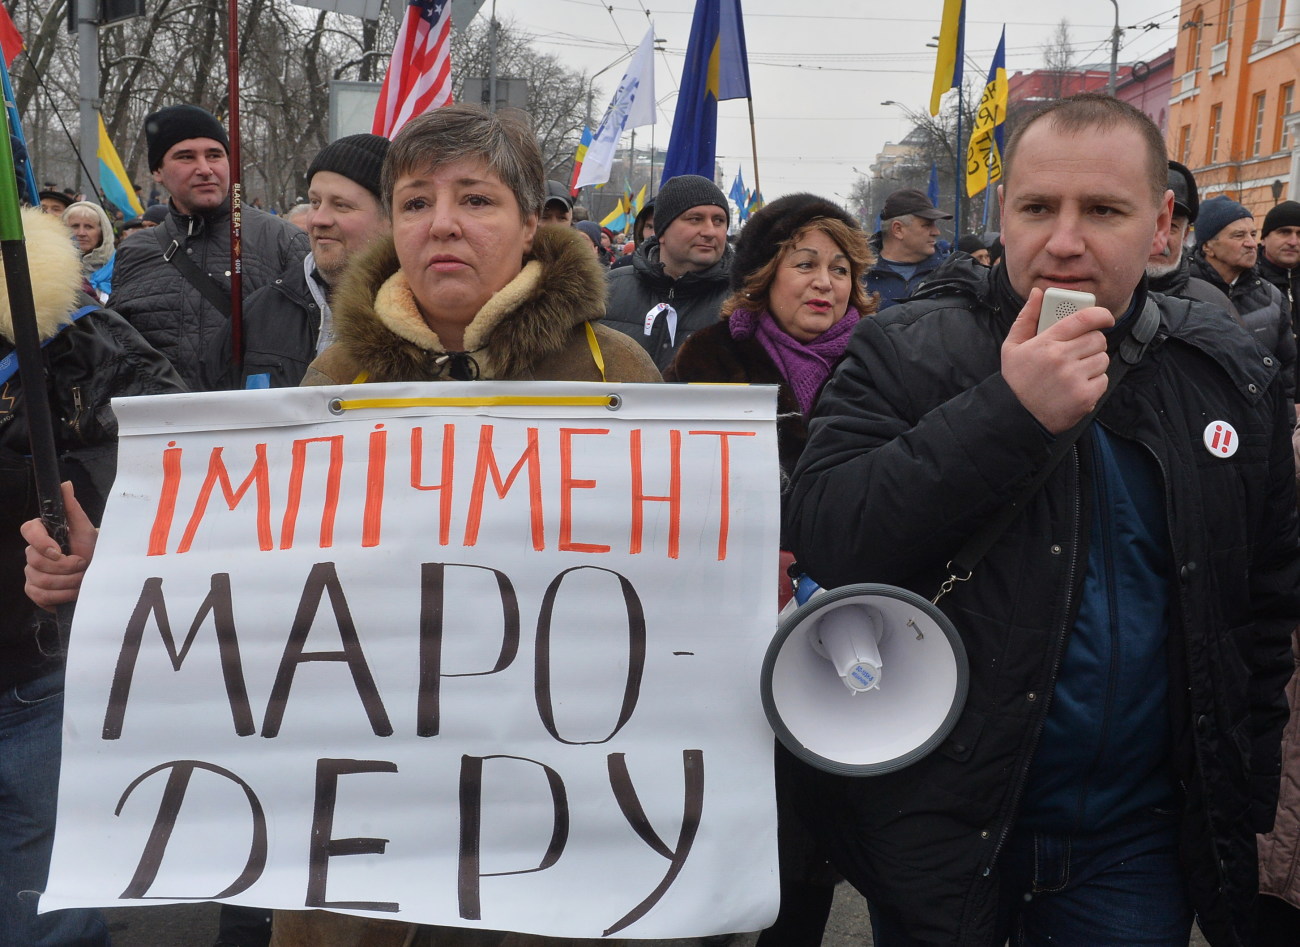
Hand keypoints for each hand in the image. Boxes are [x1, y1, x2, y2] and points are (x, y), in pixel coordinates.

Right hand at [22, 481, 97, 609]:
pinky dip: (62, 596)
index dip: (41, 542)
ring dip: (68, 582)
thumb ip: (72, 507)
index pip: (28, 530)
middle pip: (36, 561)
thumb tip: (65, 484)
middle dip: (66, 567)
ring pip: (40, 580)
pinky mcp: (35, 592)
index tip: (60, 550)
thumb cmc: (91, 548)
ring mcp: (31, 573)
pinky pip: (41, 596)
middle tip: (83, 565)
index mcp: (43, 533)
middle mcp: (33, 552)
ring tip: (82, 578)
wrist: (98, 572)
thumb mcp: (85, 528)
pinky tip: (74, 591)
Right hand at [1001, 288, 1114, 433]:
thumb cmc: (1016, 380)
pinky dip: (1094, 383)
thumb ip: (1026, 318)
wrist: (1017, 417)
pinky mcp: (1084, 396)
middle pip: (1097, 339)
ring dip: (1094, 363)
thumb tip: (1037, 293)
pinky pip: (1103, 380)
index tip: (1105, 319)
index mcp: (1045, 343)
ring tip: (1076, 372)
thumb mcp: (1012, 347)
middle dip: (1092, 343)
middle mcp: (1061, 359)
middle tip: (1080, 352)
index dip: (1100, 315)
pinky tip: (1077, 387)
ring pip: (1102, 359)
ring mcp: (1074, 378)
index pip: (1083, 319)